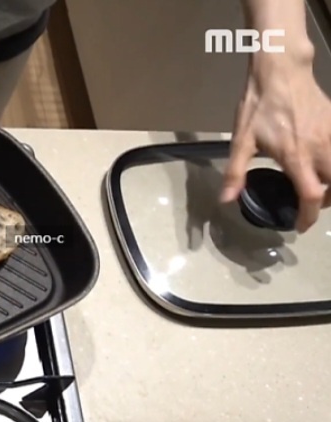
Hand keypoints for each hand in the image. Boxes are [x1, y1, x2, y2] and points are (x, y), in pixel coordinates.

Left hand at [222, 51, 330, 232]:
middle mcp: (320, 149)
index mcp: (295, 156)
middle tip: (309, 204)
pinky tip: (322, 164)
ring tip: (317, 186)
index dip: (308, 216)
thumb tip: (226, 199)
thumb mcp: (241, 139)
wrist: (282, 71)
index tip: (300, 226)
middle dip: (325, 202)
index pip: (310, 195)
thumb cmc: (259, 105)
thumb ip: (235, 171)